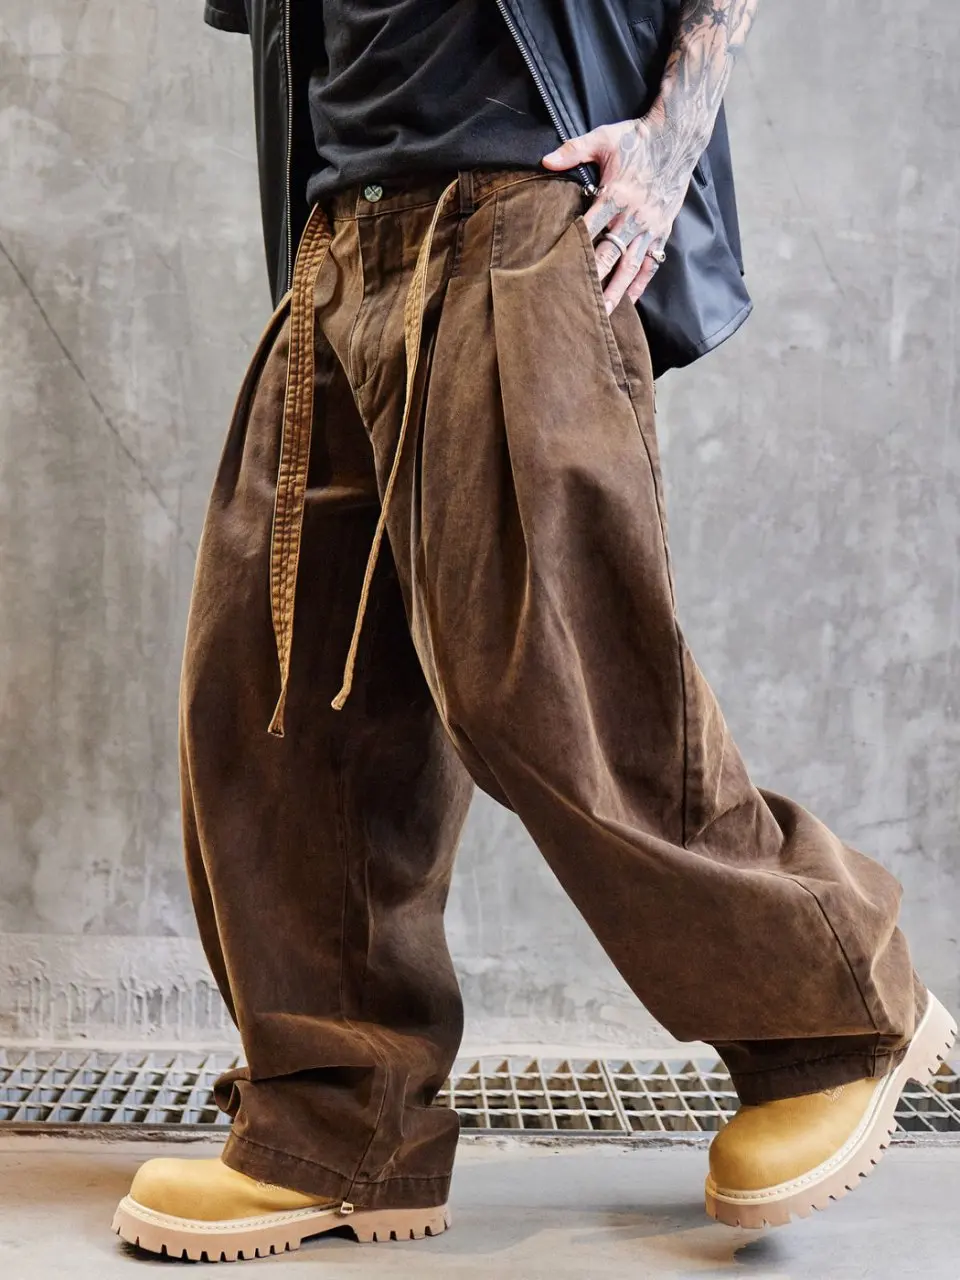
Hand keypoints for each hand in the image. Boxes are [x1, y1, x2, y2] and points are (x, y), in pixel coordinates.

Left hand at [543, 112, 700, 312]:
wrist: (677, 137)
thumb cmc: (637, 139)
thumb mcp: (603, 138)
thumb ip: (573, 150)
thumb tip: (545, 161)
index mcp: (616, 196)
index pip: (589, 230)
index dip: (574, 251)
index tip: (558, 272)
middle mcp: (633, 217)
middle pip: (608, 256)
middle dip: (593, 281)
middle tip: (577, 305)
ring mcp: (650, 228)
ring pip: (630, 267)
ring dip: (616, 293)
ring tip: (602, 315)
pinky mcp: (662, 232)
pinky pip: (650, 264)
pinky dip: (639, 284)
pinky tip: (628, 302)